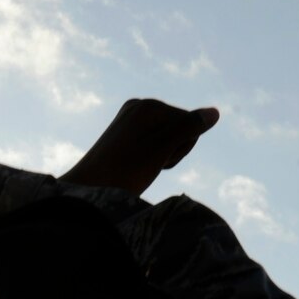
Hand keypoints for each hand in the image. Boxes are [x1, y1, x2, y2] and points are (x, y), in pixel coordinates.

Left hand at [60, 98, 218, 195]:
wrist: (85, 193)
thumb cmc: (124, 173)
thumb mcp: (162, 150)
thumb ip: (189, 128)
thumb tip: (213, 112)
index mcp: (148, 106)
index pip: (191, 125)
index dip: (181, 149)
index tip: (155, 161)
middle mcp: (138, 108)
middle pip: (179, 130)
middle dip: (171, 152)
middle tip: (146, 167)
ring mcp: (129, 121)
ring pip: (167, 141)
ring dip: (161, 159)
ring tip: (138, 170)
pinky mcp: (123, 136)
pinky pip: (152, 147)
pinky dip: (149, 160)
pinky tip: (132, 168)